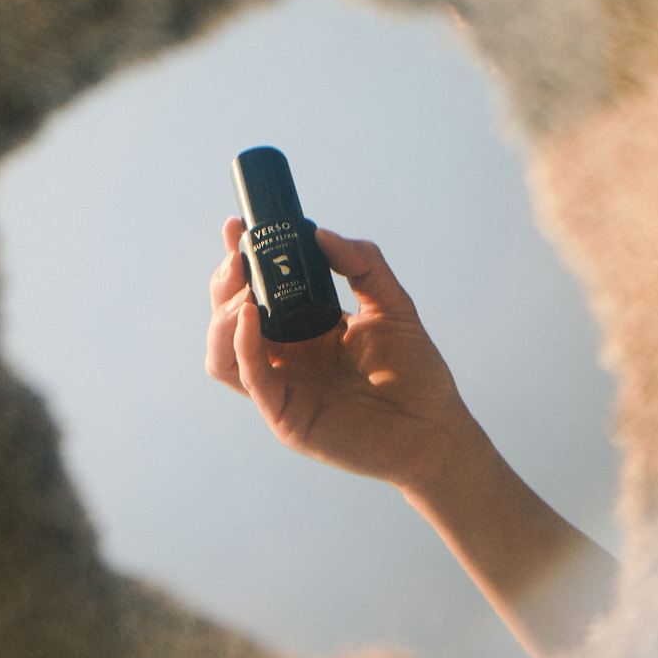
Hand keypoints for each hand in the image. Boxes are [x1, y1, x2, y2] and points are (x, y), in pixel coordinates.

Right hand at [205, 219, 476, 490]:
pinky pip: (251, 378)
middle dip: (225, 284)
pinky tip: (251, 316)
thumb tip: (322, 234)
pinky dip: (243, 345)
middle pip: (230, 319)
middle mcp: (286, 359)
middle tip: (239, 258)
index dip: (241, 262)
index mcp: (305, 332)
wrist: (434, 428)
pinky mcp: (286, 415)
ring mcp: (282, 388)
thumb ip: (362, 264)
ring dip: (223, 316)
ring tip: (244, 292)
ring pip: (223, 352)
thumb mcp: (391, 304)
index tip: (237, 229)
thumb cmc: (415, 375)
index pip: (258, 294)